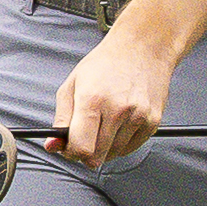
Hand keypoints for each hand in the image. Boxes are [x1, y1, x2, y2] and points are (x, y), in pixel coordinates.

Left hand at [48, 26, 176, 167]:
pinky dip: (121, 143)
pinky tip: (118, 124)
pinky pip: (131, 148)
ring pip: (114, 155)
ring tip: (102, 123)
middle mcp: (118, 110)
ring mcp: (138, 117)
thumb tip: (53, 145)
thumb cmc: (105, 64)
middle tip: (83, 136)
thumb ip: (61, 119)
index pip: (81, 147)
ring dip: (104, 147)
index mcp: (92, 100)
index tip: (68, 148)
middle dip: (85, 153)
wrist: (141, 49)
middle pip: (97, 156)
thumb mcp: (71, 85)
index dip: (71, 153)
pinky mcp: (153, 122)